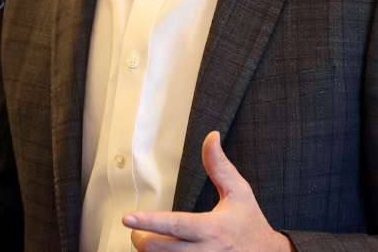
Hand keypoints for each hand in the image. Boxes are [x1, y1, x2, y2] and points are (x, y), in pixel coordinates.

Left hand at [124, 131, 293, 251]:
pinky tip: (163, 251)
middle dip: (141, 239)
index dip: (150, 222)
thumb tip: (211, 137)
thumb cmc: (249, 222)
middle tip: (137, 230)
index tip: (128, 218)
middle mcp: (205, 251)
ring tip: (149, 241)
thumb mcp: (239, 191)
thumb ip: (219, 166)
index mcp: (212, 228)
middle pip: (159, 250)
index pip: (175, 225)